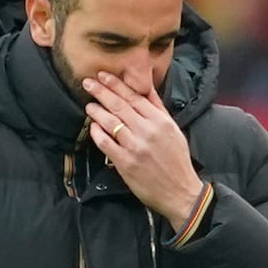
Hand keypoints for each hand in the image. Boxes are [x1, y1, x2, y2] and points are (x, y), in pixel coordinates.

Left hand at [82, 72, 203, 226]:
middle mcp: (147, 131)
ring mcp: (135, 147)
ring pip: (111, 122)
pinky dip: (97, 133)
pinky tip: (93, 126)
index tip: (102, 75)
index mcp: (160, 121)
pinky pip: (106, 143)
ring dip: (97, 111)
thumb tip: (146, 86)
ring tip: (89, 105)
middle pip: (119, 106)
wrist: (180, 192)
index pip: (134, 96)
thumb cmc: (177, 160)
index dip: (116, 84)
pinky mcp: (125, 163)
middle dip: (101, 92)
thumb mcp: (173, 129)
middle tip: (87, 83)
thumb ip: (157, 108)